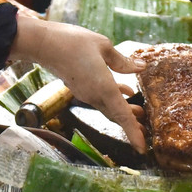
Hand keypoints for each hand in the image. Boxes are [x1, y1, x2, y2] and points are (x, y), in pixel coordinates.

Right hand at [11, 14, 145, 151]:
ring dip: (125, 111)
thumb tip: (140, 67)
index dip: (133, 133)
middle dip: (132, 125)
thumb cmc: (73, 42)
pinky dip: (115, 100)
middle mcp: (94, 96)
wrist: (43, 44)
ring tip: (141, 112)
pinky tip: (126, 92)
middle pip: (116, 116)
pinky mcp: (80, 88)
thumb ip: (123, 61)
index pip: (122, 116)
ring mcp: (86, 93)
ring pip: (109, 108)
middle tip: (147, 130)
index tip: (142, 149)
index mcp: (103, 88)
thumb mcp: (104, 46)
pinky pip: (102, 99)